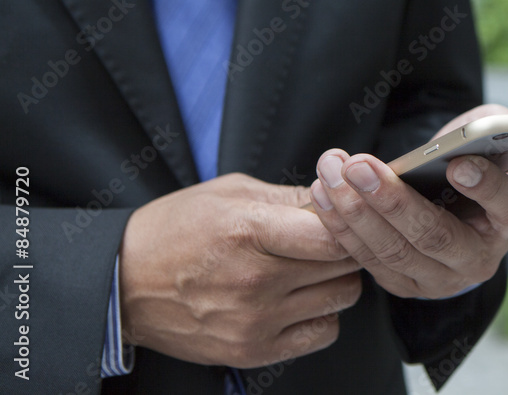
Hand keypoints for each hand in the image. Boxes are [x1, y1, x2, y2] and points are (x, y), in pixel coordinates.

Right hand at [119, 173, 362, 367]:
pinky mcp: (253, 351)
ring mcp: (254, 321)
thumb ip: (289, 195)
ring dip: (336, 279)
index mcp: (247, 231)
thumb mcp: (231, 192)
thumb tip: (337, 194)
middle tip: (328, 238)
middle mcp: (253, 281)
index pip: (332, 235)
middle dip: (345, 245)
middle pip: (343, 265)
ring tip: (312, 267)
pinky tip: (300, 298)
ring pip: (341, 298)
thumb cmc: (176, 229)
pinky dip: (322, 313)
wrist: (123, 284)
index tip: (342, 214)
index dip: (348, 220)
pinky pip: (323, 332)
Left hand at [307, 104, 507, 298]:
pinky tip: (322, 193)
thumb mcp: (488, 140)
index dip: (486, 187)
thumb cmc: (466, 164)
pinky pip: (367, 260)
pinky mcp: (402, 285)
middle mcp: (479, 258)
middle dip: (393, 200)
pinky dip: (341, 227)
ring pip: (394, 251)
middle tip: (359, 166)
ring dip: (356, 211)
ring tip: (331, 172)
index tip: (459, 163)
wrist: (441, 205)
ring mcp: (438, 278)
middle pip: (436, 236)